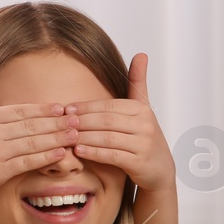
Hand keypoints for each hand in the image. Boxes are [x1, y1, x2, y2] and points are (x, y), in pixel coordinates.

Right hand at [0, 68, 77, 203]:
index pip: (18, 110)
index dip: (41, 109)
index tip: (60, 107)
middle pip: (29, 124)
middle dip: (55, 121)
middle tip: (76, 119)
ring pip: (32, 142)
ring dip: (56, 137)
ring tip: (74, 134)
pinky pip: (28, 162)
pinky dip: (46, 157)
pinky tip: (61, 153)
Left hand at [65, 52, 175, 193]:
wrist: (160, 169)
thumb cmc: (145, 137)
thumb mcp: (144, 108)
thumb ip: (138, 82)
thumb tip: (141, 54)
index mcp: (141, 109)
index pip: (109, 105)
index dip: (86, 107)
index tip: (66, 108)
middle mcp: (145, 125)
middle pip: (106, 120)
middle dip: (82, 121)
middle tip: (62, 123)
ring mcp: (143, 144)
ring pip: (107, 138)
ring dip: (84, 137)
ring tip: (67, 137)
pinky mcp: (139, 163)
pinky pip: (112, 155)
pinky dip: (94, 153)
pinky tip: (79, 151)